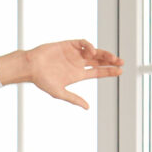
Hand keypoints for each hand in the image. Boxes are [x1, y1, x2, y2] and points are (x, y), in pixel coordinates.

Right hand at [0, 40, 121, 108]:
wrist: (30, 67)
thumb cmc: (41, 80)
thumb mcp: (59, 92)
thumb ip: (74, 99)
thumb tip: (87, 107)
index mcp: (77, 74)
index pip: (98, 72)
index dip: (109, 71)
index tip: (120, 71)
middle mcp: (78, 63)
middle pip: (99, 61)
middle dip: (111, 61)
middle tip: (121, 62)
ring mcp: (74, 53)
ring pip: (94, 52)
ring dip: (104, 54)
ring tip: (112, 57)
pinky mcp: (68, 44)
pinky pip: (83, 43)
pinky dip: (90, 46)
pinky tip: (92, 52)